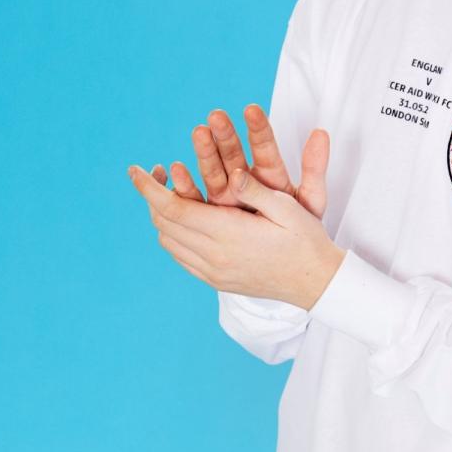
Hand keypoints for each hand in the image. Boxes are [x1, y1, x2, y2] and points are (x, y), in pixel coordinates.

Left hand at [128, 164, 344, 309]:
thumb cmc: (305, 240)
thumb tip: (231, 173)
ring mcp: (214, 272)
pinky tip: (183, 220)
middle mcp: (215, 256)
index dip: (149, 188)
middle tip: (154, 173)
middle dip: (152, 196)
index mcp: (229, 234)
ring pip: (169, 241)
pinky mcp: (216, 281)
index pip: (174, 209)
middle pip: (165, 223)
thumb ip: (255, 191)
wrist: (315, 282)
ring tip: (167, 193)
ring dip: (161, 216)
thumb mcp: (287, 208)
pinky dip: (173, 235)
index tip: (135, 169)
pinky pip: (181, 257)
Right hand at [186, 104, 329, 217]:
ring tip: (198, 134)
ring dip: (205, 152)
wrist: (288, 258)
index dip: (259, 128)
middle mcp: (246, 180)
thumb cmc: (302, 225)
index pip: (264, 146)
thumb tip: (322, 133)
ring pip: (213, 170)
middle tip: (216, 116)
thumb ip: (315, 169)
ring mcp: (226, 195)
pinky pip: (197, 198)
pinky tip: (174, 170)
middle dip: (225, 134)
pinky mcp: (212, 213)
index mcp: (270, 174)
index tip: (253, 109)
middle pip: (233, 153)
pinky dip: (187, 185)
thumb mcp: (313, 199)